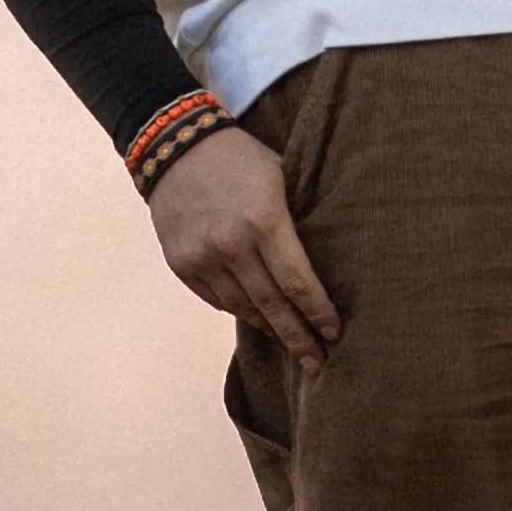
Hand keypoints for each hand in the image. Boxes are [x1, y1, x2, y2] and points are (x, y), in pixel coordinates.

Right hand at [146, 126, 340, 363]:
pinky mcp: (181, 265)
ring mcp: (202, 257)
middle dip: (299, 338)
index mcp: (264, 220)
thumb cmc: (242, 159)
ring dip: (271, 331)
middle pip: (273, 306)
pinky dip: (241, 313)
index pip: (298, 282)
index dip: (319, 312)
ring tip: (294, 347)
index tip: (335, 333)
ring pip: (243, 309)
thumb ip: (299, 220)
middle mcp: (231, 244)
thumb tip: (329, 265)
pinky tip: (261, 322)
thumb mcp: (282, 177)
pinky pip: (218, 301)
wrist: (175, 147)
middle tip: (319, 363)